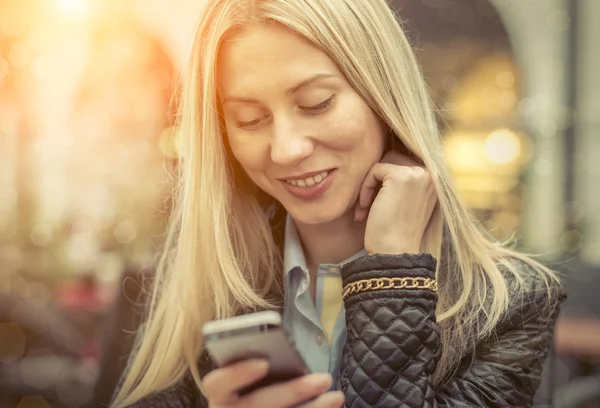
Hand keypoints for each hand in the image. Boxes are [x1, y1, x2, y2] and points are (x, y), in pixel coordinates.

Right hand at [203, 359, 344, 407]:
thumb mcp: (252, 374)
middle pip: (257, 405)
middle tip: (324, 378)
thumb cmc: (255, 386)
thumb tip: (286, 354)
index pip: (216, 383)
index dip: (237, 373)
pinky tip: (331, 405)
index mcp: (220, 393)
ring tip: (337, 396)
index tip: (263, 362)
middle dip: (293, 391)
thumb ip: (260, 364)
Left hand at [355, 150, 436, 254]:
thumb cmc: (396, 233)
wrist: (394, 253)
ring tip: (366, 207)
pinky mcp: (400, 176)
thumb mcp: (407, 202)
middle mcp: (431, 174)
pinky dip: (365, 188)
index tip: (379, 202)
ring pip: (384, 162)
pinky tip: (365, 209)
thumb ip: (405, 182)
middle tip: (369, 205)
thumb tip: (386, 161)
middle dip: (378, 180)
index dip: (386, 179)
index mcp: (436, 180)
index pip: (406, 161)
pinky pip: (374, 170)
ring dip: (370, 184)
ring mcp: (418, 174)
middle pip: (395, 158)